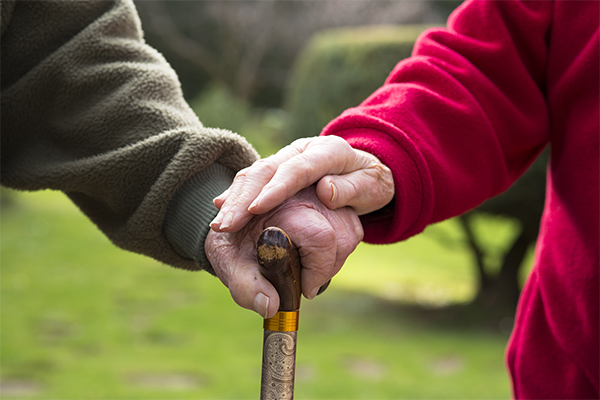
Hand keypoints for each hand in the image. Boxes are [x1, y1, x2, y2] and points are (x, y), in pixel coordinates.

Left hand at [205, 186, 362, 318]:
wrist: (233, 221)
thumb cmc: (232, 243)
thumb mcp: (229, 264)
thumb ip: (246, 287)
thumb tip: (271, 306)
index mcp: (280, 205)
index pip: (320, 237)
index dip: (318, 270)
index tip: (305, 289)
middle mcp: (305, 193)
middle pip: (341, 236)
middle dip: (326, 268)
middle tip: (306, 283)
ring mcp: (321, 195)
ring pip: (350, 233)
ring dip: (334, 260)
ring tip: (308, 269)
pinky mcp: (331, 200)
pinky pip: (353, 228)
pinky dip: (341, 248)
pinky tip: (317, 257)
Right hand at [210, 135, 393, 232]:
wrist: (365, 169)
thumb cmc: (371, 181)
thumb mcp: (374, 185)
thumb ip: (353, 187)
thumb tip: (326, 190)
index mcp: (328, 151)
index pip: (298, 168)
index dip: (275, 188)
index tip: (256, 209)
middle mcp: (302, 151)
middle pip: (267, 169)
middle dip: (244, 197)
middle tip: (226, 224)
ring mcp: (287, 158)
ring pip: (255, 174)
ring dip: (235, 198)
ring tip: (219, 223)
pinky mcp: (277, 171)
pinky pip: (253, 181)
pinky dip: (236, 195)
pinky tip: (221, 210)